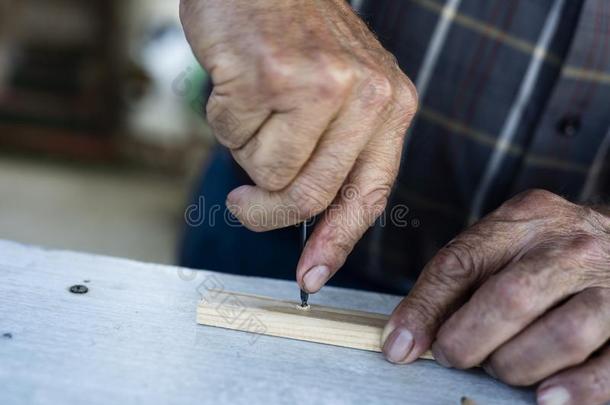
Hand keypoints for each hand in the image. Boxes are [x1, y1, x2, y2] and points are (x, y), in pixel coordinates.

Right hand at [180, 0, 416, 292]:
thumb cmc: (297, 34)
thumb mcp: (344, 90)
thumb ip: (335, 152)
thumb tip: (305, 221)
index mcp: (391, 105)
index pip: (369, 195)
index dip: (337, 242)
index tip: (309, 275)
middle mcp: (367, 96)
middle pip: (310, 195)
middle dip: (266, 212)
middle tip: (241, 204)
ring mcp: (320, 85)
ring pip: (266, 171)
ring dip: (244, 150)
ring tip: (250, 106)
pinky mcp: (271, 75)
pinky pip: (233, 137)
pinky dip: (223, 120)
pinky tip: (236, 82)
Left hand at [382, 190, 609, 404]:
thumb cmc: (544, 252)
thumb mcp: (499, 245)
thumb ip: (452, 284)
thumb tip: (400, 343)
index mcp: (525, 220)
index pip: (462, 262)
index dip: (425, 309)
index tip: (401, 346)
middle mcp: (572, 247)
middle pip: (511, 298)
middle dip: (470, 340)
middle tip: (455, 357)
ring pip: (563, 334)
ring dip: (518, 365)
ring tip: (502, 368)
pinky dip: (577, 389)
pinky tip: (547, 397)